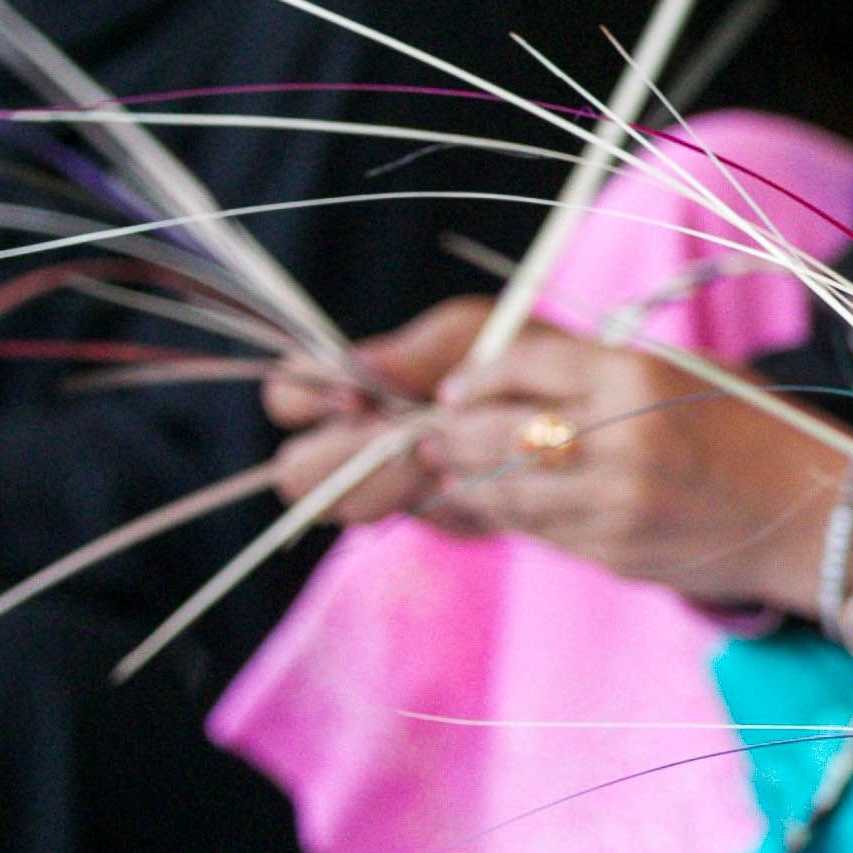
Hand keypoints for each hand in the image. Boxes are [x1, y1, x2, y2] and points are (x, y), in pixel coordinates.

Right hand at [265, 297, 480, 524]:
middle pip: (298, 471)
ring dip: (391, 480)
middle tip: (398, 435)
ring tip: (437, 451)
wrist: (566, 398)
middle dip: (344, 455)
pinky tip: (470, 470)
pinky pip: (419, 520)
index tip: (357, 395)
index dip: (308, 397)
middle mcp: (355, 442)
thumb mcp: (465, 332)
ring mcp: (390, 486)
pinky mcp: (439, 516)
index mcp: (349, 387)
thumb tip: (357, 369)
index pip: (286, 396)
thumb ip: (412, 351)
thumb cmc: (501, 350)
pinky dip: (443, 496)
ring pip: (349, 506)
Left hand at [275, 297, 850, 602]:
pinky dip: (515, 517)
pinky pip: (540, 532)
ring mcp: (616, 504)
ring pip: (503, 491)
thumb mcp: (678, 375)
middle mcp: (621, 439)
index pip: (521, 365)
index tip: (456, 390)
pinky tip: (508, 506)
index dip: (475, 378)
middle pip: (493, 432)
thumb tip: (499, 387)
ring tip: (452, 470)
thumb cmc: (749, 430)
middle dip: (451, 434)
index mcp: (637, 377)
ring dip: (467, 482)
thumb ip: (596, 377)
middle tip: (432, 434)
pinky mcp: (616, 552)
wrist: (814, 513)